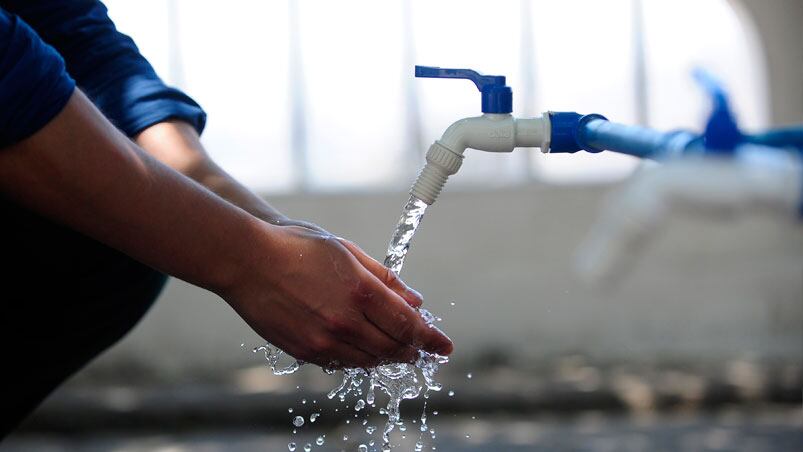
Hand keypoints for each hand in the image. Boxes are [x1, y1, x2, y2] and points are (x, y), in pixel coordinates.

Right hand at [221, 222, 452, 368]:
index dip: (431, 338)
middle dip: (413, 350)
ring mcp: (324, 340)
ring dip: (388, 356)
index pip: (408, 324)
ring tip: (397, 350)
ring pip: (369, 360)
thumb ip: (385, 279)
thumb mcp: (348, 253)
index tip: (444, 346)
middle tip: (423, 350)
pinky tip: (364, 349)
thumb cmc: (298, 248)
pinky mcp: (305, 351)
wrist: (246, 261)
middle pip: (393, 347)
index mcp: (361, 290)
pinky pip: (342, 363)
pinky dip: (359, 358)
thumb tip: (415, 300)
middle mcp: (346, 321)